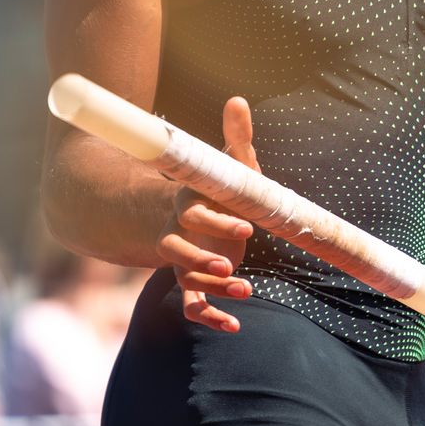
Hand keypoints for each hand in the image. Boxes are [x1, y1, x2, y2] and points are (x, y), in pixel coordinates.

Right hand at [154, 96, 259, 331]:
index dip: (217, 220)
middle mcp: (180, 233)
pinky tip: (235, 326)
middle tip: (232, 266)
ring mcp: (184, 260)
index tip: (246, 225)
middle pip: (178, 250)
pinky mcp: (193, 280)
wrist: (187, 215)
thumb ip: (234, 138)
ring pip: (186, 279)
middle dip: (203, 259)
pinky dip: (212, 316)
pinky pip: (193, 305)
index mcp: (188, 204)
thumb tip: (238, 100)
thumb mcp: (225, 165)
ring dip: (212, 288)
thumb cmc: (215, 187)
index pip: (195, 213)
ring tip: (246, 291)